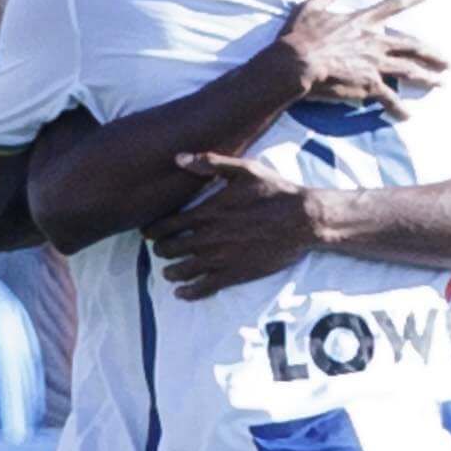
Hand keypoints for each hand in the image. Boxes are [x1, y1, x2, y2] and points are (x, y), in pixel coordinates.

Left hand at [147, 151, 335, 297]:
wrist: (302, 219)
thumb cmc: (274, 191)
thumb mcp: (244, 169)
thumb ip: (210, 163)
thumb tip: (178, 158)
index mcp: (208, 212)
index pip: (168, 224)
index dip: (153, 230)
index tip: (149, 232)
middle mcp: (209, 237)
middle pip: (171, 249)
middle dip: (161, 250)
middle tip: (160, 250)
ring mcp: (221, 258)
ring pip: (182, 270)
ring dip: (170, 272)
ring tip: (168, 271)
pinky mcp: (235, 274)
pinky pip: (203, 287)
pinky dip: (188, 292)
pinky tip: (181, 292)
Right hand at [265, 0, 447, 116]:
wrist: (297, 64)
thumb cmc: (300, 36)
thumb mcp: (312, 6)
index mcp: (362, 22)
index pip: (392, 6)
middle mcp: (375, 42)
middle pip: (412, 46)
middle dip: (432, 54)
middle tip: (448, 61)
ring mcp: (375, 64)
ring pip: (409, 71)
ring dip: (427, 78)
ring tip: (441, 83)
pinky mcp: (370, 85)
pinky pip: (390, 98)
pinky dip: (399, 108)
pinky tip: (407, 115)